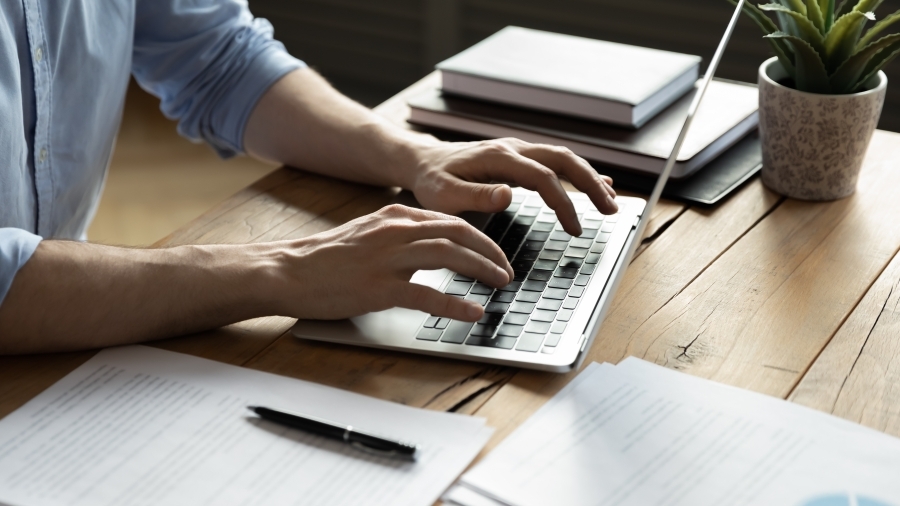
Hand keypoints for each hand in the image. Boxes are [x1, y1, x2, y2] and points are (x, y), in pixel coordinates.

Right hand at [270, 204, 513, 321]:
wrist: (287, 270)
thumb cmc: (325, 258)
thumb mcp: (367, 233)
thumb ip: (400, 236)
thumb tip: (433, 246)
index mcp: (395, 217)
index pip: (451, 221)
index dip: (481, 237)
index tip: (495, 253)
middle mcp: (396, 232)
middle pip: (459, 234)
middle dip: (490, 251)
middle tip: (506, 270)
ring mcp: (388, 259)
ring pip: (449, 256)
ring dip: (482, 270)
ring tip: (500, 284)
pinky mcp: (378, 288)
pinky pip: (427, 295)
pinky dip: (455, 304)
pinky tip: (473, 312)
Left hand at [407, 138, 617, 235]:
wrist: (422, 161)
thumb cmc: (431, 182)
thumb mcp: (444, 195)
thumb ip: (476, 196)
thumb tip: (508, 195)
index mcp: (497, 157)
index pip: (543, 177)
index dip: (563, 202)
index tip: (575, 229)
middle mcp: (512, 148)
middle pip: (564, 159)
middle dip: (591, 184)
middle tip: (611, 210)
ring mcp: (517, 150)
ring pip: (563, 158)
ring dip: (589, 178)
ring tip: (610, 202)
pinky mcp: (518, 157)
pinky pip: (555, 162)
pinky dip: (578, 173)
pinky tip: (599, 183)